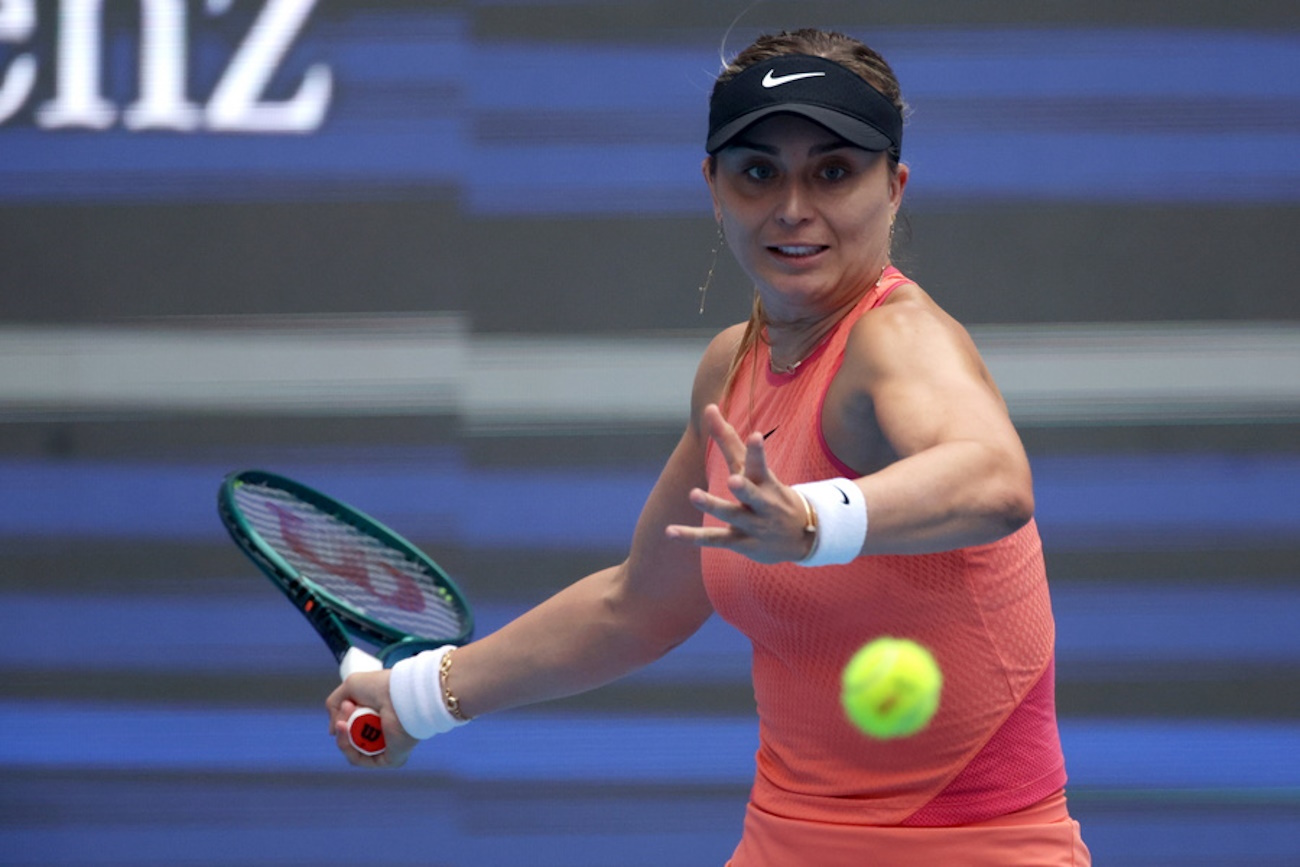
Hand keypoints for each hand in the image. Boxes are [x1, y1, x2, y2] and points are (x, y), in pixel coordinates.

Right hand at [325, 669, 418, 767]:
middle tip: (348, 707)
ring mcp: (387, 747)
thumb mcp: (350, 687)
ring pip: (353, 750)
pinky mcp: (389, 759)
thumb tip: (334, 730)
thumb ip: (334, 705)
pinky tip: (347, 731)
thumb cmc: (381, 686)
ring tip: (344, 722)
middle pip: (352, 738)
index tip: (346, 704)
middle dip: (343, 725)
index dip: (344, 717)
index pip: (354, 725)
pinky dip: (349, 748)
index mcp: (379, 716)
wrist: (400, 695)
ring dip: (343, 736)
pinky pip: (361, 760)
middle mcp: (385, 732)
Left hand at [665, 403, 813, 563]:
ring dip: (713, 505)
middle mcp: (760, 502)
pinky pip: (714, 538)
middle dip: (744, 487)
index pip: (757, 462)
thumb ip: (730, 440)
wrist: (804, 536)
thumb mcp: (757, 469)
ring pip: (731, 515)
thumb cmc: (772, 494)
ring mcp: (752, 524)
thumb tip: (708, 406)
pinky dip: (692, 536)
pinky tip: (669, 531)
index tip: (755, 436)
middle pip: (751, 492)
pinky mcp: (741, 542)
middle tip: (734, 480)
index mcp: (765, 481)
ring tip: (694, 494)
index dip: (756, 450)